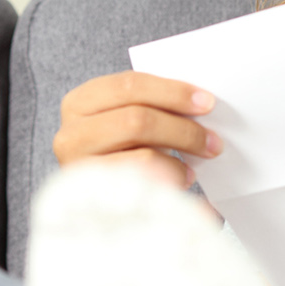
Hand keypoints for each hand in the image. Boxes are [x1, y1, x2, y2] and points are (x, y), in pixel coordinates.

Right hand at [53, 71, 222, 188]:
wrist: (95, 201)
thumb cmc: (120, 149)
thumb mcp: (128, 119)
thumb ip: (153, 106)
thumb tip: (201, 104)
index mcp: (81, 102)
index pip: (130, 85)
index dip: (172, 91)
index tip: (207, 102)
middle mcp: (71, 134)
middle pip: (137, 119)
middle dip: (183, 128)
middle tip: (213, 140)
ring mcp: (79, 168)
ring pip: (142, 154)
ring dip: (180, 155)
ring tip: (201, 157)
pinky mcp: (95, 198)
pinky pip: (143, 185)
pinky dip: (171, 177)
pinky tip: (183, 177)